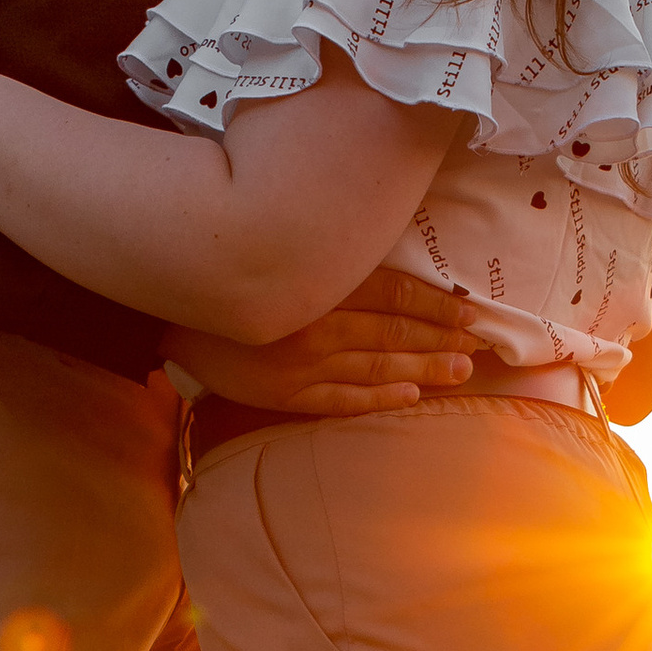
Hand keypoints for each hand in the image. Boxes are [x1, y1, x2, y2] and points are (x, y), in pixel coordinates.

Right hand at [167, 265, 476, 415]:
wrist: (172, 322)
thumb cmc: (233, 278)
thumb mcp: (285, 257)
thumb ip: (332, 259)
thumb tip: (384, 250)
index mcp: (319, 287)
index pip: (393, 295)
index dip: (437, 307)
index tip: (470, 314)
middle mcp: (317, 328)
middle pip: (394, 333)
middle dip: (442, 341)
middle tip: (480, 347)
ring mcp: (303, 367)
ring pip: (377, 368)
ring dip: (424, 370)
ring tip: (461, 372)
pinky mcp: (288, 396)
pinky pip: (343, 401)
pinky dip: (380, 399)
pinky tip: (411, 396)